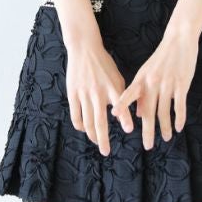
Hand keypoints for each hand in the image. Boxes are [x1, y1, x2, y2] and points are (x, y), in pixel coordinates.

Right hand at [66, 41, 129, 155]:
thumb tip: (126, 113)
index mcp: (112, 87)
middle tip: (106, 152)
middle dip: (103, 139)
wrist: (84, 49)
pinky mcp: (73, 93)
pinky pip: (75, 115)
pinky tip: (84, 130)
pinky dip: (79, 125)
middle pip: (100, 121)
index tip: (129, 130)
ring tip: (96, 143)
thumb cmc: (104, 64)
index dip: (124, 117)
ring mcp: (84, 94)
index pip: (120, 105)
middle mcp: (98, 92)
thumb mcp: (116, 76)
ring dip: (92, 135)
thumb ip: (121, 94)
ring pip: (87, 122)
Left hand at [110, 30, 198, 149]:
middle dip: (147, 131)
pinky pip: (179, 106)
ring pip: (165, 112)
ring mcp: (167, 83)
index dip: (122, 106)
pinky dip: (179, 118)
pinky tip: (179, 127)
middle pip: (149, 112)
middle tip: (148, 146)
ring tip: (166, 137)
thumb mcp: (147, 72)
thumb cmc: (162, 58)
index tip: (115, 117)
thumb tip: (139, 114)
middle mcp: (152, 82)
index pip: (129, 94)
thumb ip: (141, 92)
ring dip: (165, 127)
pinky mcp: (181, 84)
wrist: (178, 39)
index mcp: (141, 79)